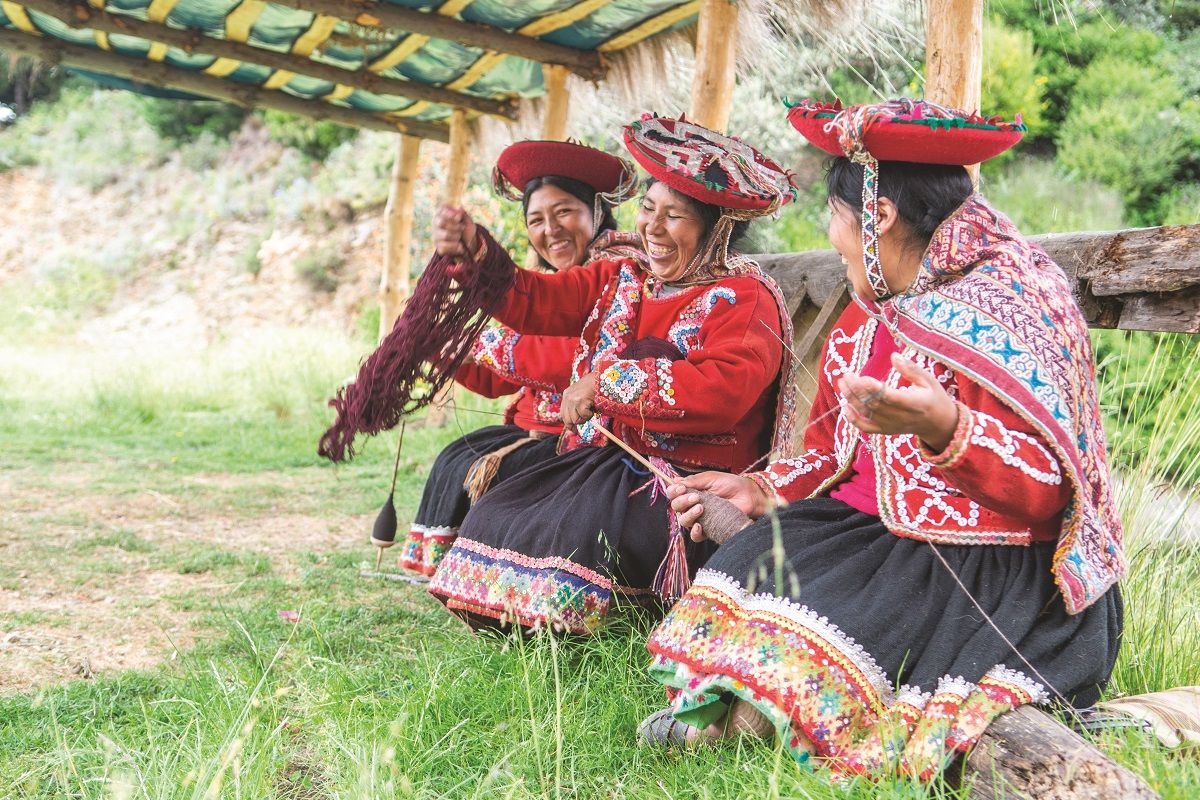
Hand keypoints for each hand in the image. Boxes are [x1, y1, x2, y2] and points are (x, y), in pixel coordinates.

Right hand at [432, 205, 478, 258]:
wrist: (468, 244)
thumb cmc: (465, 227)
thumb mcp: (466, 219)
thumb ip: (463, 214)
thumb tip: (459, 208)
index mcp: (441, 213)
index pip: (441, 210)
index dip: (451, 214)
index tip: (460, 217)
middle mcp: (436, 223)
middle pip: (442, 222)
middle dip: (455, 225)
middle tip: (462, 227)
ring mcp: (436, 236)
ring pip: (445, 235)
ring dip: (457, 236)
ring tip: (460, 236)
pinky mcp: (439, 247)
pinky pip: (446, 246)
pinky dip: (456, 246)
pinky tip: (460, 245)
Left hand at [561, 371, 597, 426]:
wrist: (602, 377)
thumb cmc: (595, 387)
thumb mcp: (582, 396)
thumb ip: (576, 407)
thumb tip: (574, 425)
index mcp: (567, 394)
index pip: (563, 413)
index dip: (568, 423)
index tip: (573, 430)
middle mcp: (568, 397)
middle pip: (567, 419)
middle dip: (577, 423)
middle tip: (585, 421)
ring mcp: (573, 399)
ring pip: (576, 419)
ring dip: (585, 417)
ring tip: (590, 409)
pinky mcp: (580, 401)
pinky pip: (584, 416)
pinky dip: (590, 414)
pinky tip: (593, 407)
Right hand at [665, 472, 767, 541]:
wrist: (748, 495)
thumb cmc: (731, 484)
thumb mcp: (711, 478)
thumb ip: (694, 481)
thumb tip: (675, 481)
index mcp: (691, 491)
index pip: (674, 494)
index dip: (673, 492)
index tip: (681, 488)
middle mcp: (692, 505)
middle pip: (676, 507)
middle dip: (682, 502)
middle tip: (696, 497)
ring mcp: (700, 518)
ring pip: (684, 521)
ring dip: (688, 515)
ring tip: (701, 508)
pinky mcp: (709, 529)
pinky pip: (695, 536)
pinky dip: (695, 532)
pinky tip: (700, 526)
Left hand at [837, 352, 959, 451]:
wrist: (939, 424)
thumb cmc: (934, 397)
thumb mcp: (929, 380)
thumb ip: (911, 369)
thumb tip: (894, 355)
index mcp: (916, 403)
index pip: (891, 397)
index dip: (874, 389)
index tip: (861, 377)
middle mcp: (902, 417)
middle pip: (875, 404)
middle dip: (857, 390)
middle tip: (846, 375)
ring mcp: (893, 425)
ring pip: (867, 414)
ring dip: (852, 399)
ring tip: (842, 383)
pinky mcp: (886, 431)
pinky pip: (866, 428)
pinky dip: (853, 419)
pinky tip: (845, 406)